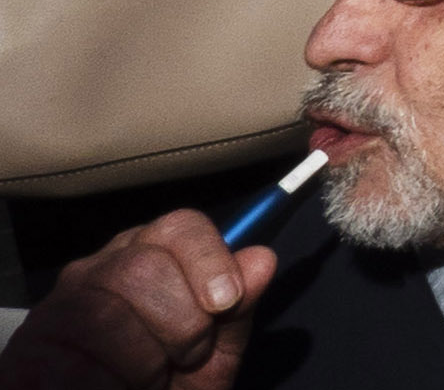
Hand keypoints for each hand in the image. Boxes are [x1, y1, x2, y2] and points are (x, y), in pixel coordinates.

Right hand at [1, 207, 269, 385]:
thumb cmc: (165, 385)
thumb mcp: (212, 355)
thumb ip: (236, 312)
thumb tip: (260, 258)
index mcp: (149, 258)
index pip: (180, 226)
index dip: (208, 260)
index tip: (225, 302)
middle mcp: (98, 270)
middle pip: (146, 265)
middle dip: (181, 324)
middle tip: (182, 358)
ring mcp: (59, 307)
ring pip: (107, 315)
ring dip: (143, 363)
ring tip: (147, 380)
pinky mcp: (28, 348)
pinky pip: (74, 364)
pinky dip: (109, 385)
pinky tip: (113, 388)